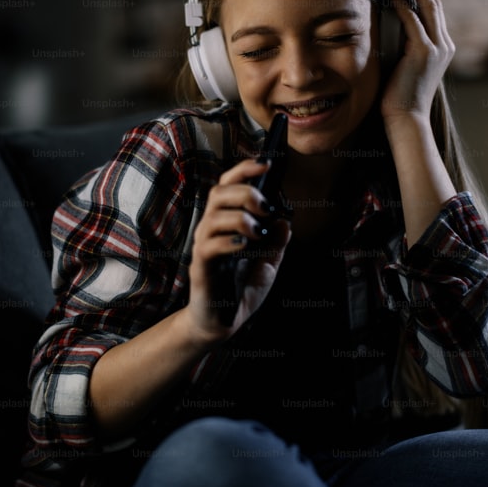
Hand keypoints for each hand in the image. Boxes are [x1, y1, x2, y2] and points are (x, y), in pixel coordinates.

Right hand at [186, 158, 291, 343]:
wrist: (223, 323)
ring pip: (213, 217)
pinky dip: (229, 241)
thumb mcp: (268, 264)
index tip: (267, 163)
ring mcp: (204, 248)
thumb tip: (285, 220)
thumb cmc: (241, 290)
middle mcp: (211, 230)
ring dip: (240, 217)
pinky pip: (210, 246)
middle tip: (266, 206)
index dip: (244, 170)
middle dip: (245, 191)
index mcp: (225, 223)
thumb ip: (276, 243)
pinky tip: (245, 246)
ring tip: (259, 231)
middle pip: (218, 193)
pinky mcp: (201, 268)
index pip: (228, 186)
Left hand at [380, 0, 454, 126]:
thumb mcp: (406, 67)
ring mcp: (437, 48)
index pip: (434, 12)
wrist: (407, 119)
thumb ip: (405, 48)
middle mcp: (445, 45)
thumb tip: (390, 31)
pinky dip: (402, 3)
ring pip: (427, 7)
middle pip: (434, 4)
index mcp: (443, 48)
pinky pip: (412, 20)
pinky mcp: (424, 52)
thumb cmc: (401, 98)